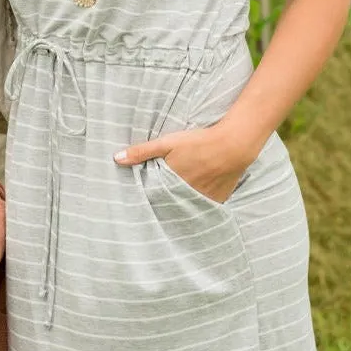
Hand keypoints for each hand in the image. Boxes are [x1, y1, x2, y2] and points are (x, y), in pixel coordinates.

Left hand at [114, 120, 258, 204]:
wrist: (234, 144)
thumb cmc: (199, 141)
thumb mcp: (167, 142)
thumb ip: (142, 152)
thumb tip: (116, 158)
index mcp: (170, 184)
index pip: (152, 199)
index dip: (146, 200)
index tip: (138, 203)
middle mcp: (185, 196)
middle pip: (169, 206)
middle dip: (162, 206)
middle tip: (155, 207)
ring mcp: (202, 201)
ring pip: (186, 208)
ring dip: (179, 207)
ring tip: (173, 206)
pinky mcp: (217, 201)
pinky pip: (203, 208)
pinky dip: (197, 206)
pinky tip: (194, 204)